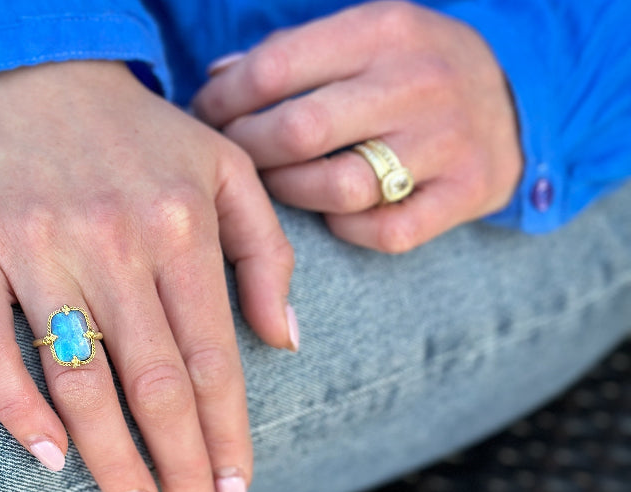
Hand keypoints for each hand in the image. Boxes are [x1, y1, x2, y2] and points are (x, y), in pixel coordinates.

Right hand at [0, 61, 294, 491]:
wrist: (39, 68)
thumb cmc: (143, 131)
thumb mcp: (227, 168)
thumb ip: (266, 252)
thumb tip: (285, 341)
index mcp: (181, 224)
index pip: (212, 357)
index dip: (228, 431)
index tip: (237, 486)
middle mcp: (112, 239)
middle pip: (153, 381)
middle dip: (179, 461)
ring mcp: (36, 243)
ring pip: (78, 377)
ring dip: (110, 456)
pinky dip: (14, 407)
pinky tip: (50, 456)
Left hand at [193, 0, 522, 251]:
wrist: (514, 97)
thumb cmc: (414, 66)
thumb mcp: (364, 34)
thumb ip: (292, 53)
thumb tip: (216, 81)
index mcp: (383, 31)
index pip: (276, 69)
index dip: (225, 100)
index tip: (206, 117)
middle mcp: (418, 83)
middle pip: (299, 131)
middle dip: (248, 150)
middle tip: (234, 157)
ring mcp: (447, 141)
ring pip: (338, 187)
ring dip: (290, 192)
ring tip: (276, 183)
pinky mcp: (467, 192)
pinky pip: (386, 232)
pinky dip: (347, 229)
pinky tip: (333, 213)